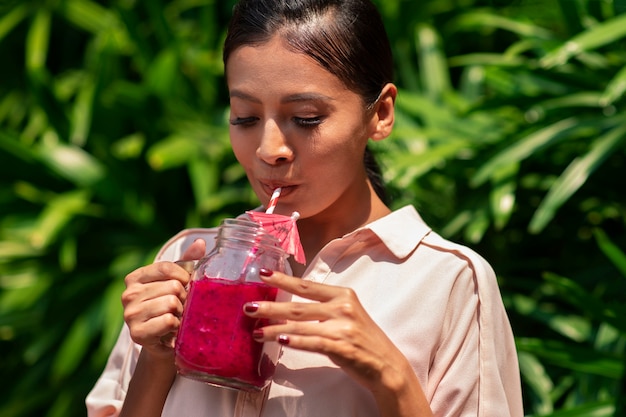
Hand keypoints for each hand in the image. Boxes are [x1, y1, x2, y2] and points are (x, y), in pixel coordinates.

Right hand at [121, 239, 205, 358]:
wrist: (165, 342)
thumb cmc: (172, 307)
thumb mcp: (178, 281)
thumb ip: (188, 262)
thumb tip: (201, 242)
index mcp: (135, 278)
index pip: (165, 267)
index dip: (184, 276)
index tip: (186, 286)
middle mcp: (128, 295)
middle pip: (171, 286)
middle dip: (183, 298)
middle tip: (180, 307)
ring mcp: (130, 315)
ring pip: (171, 303)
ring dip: (181, 313)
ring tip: (176, 318)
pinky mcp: (137, 334)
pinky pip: (168, 321)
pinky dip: (176, 325)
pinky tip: (172, 329)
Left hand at [244, 270, 412, 393]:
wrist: (387, 365)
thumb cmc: (362, 340)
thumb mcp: (347, 315)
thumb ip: (324, 307)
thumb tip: (289, 305)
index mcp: (343, 295)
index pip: (306, 286)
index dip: (283, 280)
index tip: (262, 274)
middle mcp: (343, 308)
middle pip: (298, 306)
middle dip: (270, 307)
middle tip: (248, 307)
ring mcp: (343, 327)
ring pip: (301, 326)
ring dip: (275, 329)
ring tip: (256, 331)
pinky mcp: (343, 347)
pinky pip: (313, 343)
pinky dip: (295, 342)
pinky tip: (280, 341)